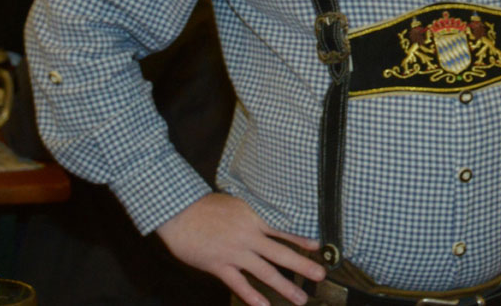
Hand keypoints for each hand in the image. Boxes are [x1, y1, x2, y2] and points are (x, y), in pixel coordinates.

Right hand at [156, 193, 324, 305]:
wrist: (179, 212)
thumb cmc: (205, 207)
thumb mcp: (234, 204)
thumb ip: (251, 215)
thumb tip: (265, 220)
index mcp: (253, 219)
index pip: (282, 230)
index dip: (301, 239)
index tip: (318, 247)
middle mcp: (248, 236)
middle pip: (280, 253)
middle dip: (302, 265)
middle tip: (320, 274)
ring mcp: (234, 252)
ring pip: (265, 272)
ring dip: (285, 286)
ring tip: (300, 298)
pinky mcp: (219, 265)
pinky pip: (239, 284)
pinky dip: (252, 296)